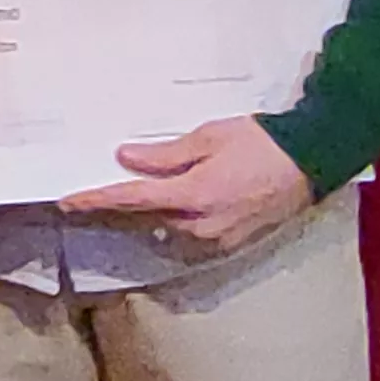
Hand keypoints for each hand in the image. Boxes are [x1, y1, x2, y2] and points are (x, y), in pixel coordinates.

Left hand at [57, 115, 312, 257]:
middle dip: (130, 201)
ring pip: (171, 226)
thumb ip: (165, 154)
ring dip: (160, 208)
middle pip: (150, 216)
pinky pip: (193, 232)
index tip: (68, 201)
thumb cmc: (261, 142)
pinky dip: (182, 216)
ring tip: (158, 183)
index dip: (97, 200)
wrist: (312, 162)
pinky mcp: (232, 243)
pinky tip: (184, 197)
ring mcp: (218, 239)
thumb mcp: (209, 137)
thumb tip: (126, 159)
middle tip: (110, 181)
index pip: (132, 200)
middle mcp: (201, 225)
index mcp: (193, 196)